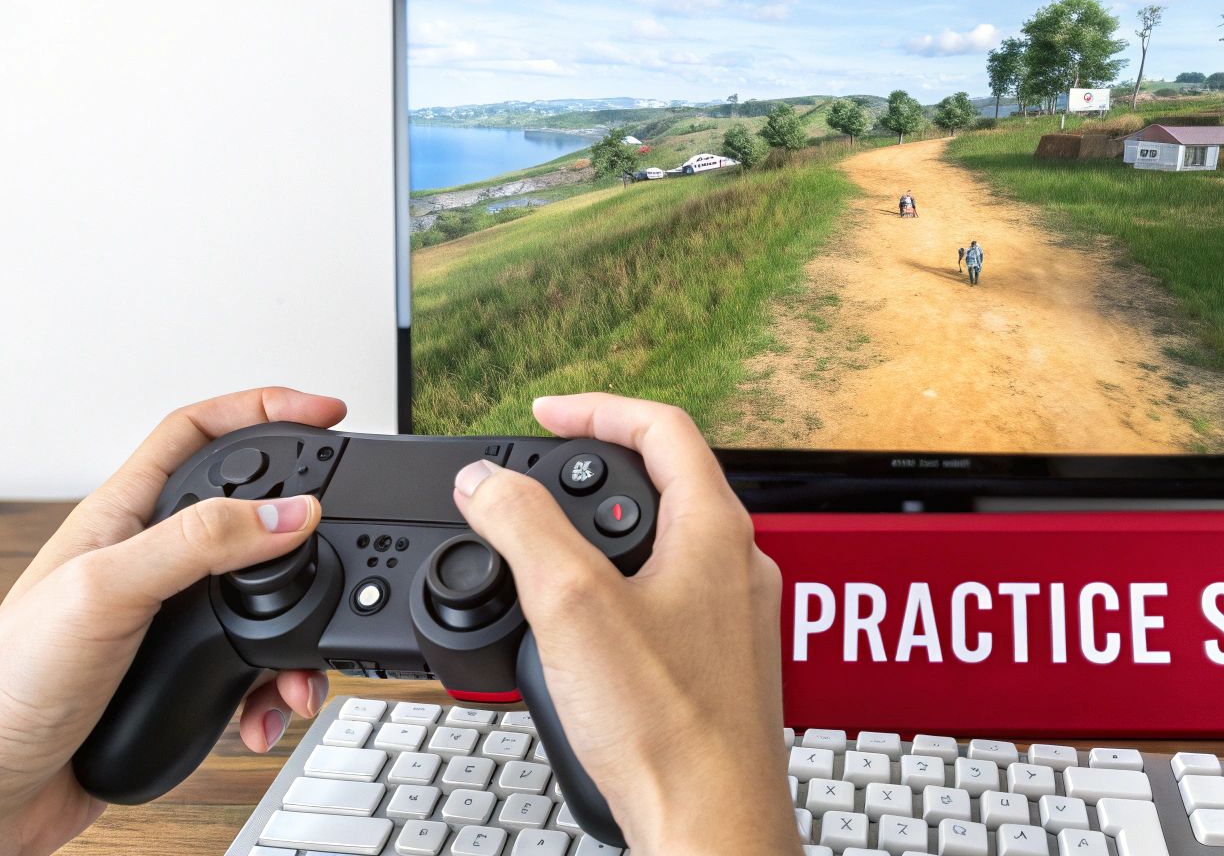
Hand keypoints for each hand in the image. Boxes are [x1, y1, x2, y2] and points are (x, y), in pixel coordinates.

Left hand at [0, 387, 345, 855]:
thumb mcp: (105, 592)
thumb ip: (200, 542)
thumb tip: (291, 513)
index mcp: (122, 519)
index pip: (200, 433)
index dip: (264, 409)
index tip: (327, 412)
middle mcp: (147, 565)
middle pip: (248, 519)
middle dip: (305, 537)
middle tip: (352, 542)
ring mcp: (161, 624)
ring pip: (260, 606)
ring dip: (295, 638)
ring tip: (300, 669)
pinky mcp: (173, 681)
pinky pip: (248, 673)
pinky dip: (270, 694)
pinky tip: (261, 712)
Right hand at [452, 393, 795, 853]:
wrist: (712, 824)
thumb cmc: (669, 727)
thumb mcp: (571, 607)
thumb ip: (524, 528)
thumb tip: (486, 482)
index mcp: (715, 530)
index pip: (662, 427)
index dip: (596, 409)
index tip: (544, 414)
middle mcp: (737, 565)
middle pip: (663, 484)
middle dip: (592, 478)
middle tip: (535, 486)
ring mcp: (733, 618)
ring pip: (664, 546)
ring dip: (601, 541)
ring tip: (545, 560)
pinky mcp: (719, 664)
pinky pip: (666, 601)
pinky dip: (616, 594)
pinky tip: (578, 634)